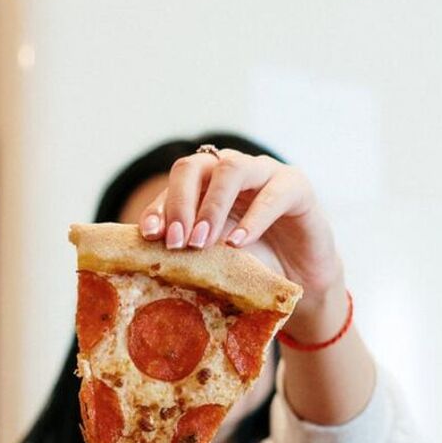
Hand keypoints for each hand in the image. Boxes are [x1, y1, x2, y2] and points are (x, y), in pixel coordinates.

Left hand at [140, 149, 348, 342]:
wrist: (297, 275)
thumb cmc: (247, 260)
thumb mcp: (209, 253)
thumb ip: (184, 245)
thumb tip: (143, 253)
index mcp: (204, 181)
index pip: (174, 183)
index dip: (159, 207)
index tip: (151, 236)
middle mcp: (230, 170)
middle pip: (194, 167)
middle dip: (180, 204)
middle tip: (176, 242)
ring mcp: (264, 173)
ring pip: (231, 169)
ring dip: (211, 207)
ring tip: (202, 243)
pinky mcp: (296, 186)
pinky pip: (273, 193)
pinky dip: (253, 219)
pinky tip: (238, 243)